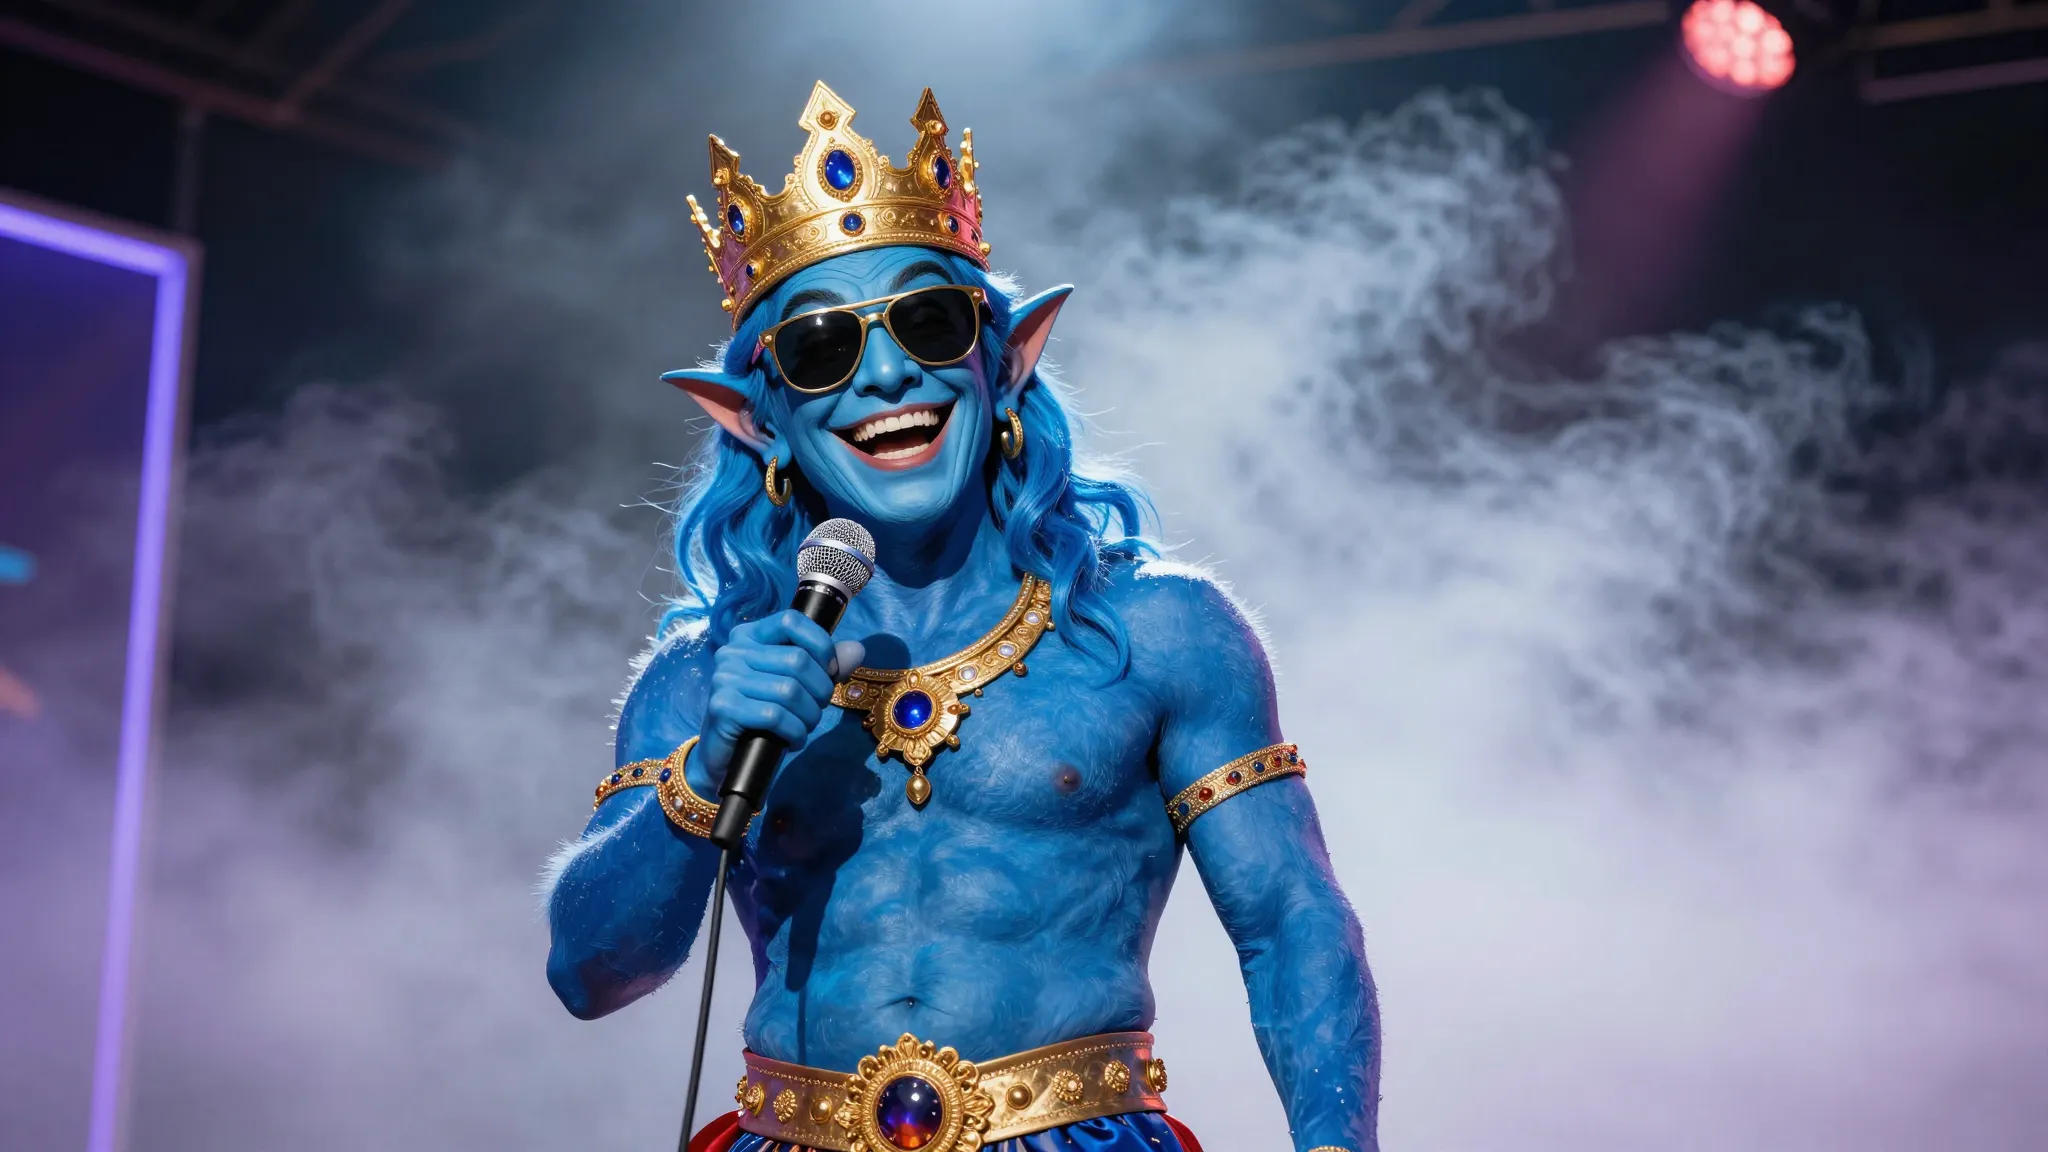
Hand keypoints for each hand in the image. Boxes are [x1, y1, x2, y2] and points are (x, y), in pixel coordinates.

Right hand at [697, 610, 863, 783]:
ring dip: (808, 716)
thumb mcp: (795, 685)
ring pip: (789, 691)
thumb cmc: (762, 715)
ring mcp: (725, 678)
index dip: (820, 645)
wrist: (725, 755)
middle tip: (816, 710)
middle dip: (820, 691)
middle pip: (797, 660)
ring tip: (804, 727)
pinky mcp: (723, 707)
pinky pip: (775, 716)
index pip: (791, 621)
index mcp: (749, 636)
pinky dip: (794, 732)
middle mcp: (733, 651)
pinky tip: (793, 741)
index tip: (830, 672)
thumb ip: (825, 665)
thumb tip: (858, 650)